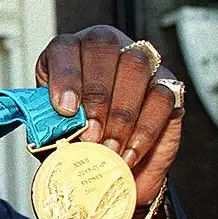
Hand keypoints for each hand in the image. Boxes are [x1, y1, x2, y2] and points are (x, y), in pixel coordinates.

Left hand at [35, 25, 182, 206]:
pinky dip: (145, 129)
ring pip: (135, 67)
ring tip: (108, 148)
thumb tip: (50, 132)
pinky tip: (129, 153)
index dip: (65, 76)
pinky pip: (162, 97)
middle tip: (90, 134)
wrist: (106, 170)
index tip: (65, 109)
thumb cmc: (74, 144)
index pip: (65, 48)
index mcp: (68, 54)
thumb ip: (49, 127)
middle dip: (96, 96)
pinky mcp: (168, 86)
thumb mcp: (52, 136)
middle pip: (104, 49)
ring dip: (120, 115)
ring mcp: (141, 63)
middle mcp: (105, 50)